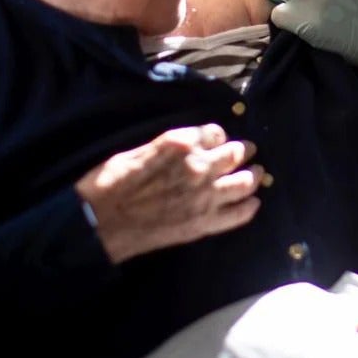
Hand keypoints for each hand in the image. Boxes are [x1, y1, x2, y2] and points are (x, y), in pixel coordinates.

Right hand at [75, 124, 263, 263]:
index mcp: (181, 144)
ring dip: (254, 176)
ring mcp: (205, 197)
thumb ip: (169, 147)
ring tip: (258, 174)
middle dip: (244, 151)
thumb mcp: (138, 151)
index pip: (215, 133)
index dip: (219, 137)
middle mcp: (199, 167)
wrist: (99, 223)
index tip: (219, 141)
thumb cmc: (110, 182)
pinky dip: (249, 207)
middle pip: (235, 154)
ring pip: (245, 182)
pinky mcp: (204, 224)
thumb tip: (187, 147)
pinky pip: (239, 215)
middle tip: (249, 151)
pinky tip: (253, 203)